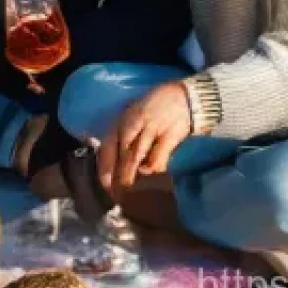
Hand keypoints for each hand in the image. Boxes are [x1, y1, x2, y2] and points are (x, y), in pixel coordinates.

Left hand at [97, 81, 191, 197]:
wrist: (183, 96)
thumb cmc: (156, 110)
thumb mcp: (136, 118)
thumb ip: (128, 138)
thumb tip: (121, 165)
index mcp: (123, 119)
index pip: (108, 143)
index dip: (105, 164)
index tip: (104, 183)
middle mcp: (133, 122)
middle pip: (120, 150)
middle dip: (116, 172)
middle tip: (115, 191)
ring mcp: (151, 127)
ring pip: (135, 153)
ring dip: (130, 171)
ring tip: (128, 188)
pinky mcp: (169, 134)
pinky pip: (158, 153)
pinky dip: (152, 165)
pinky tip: (149, 173)